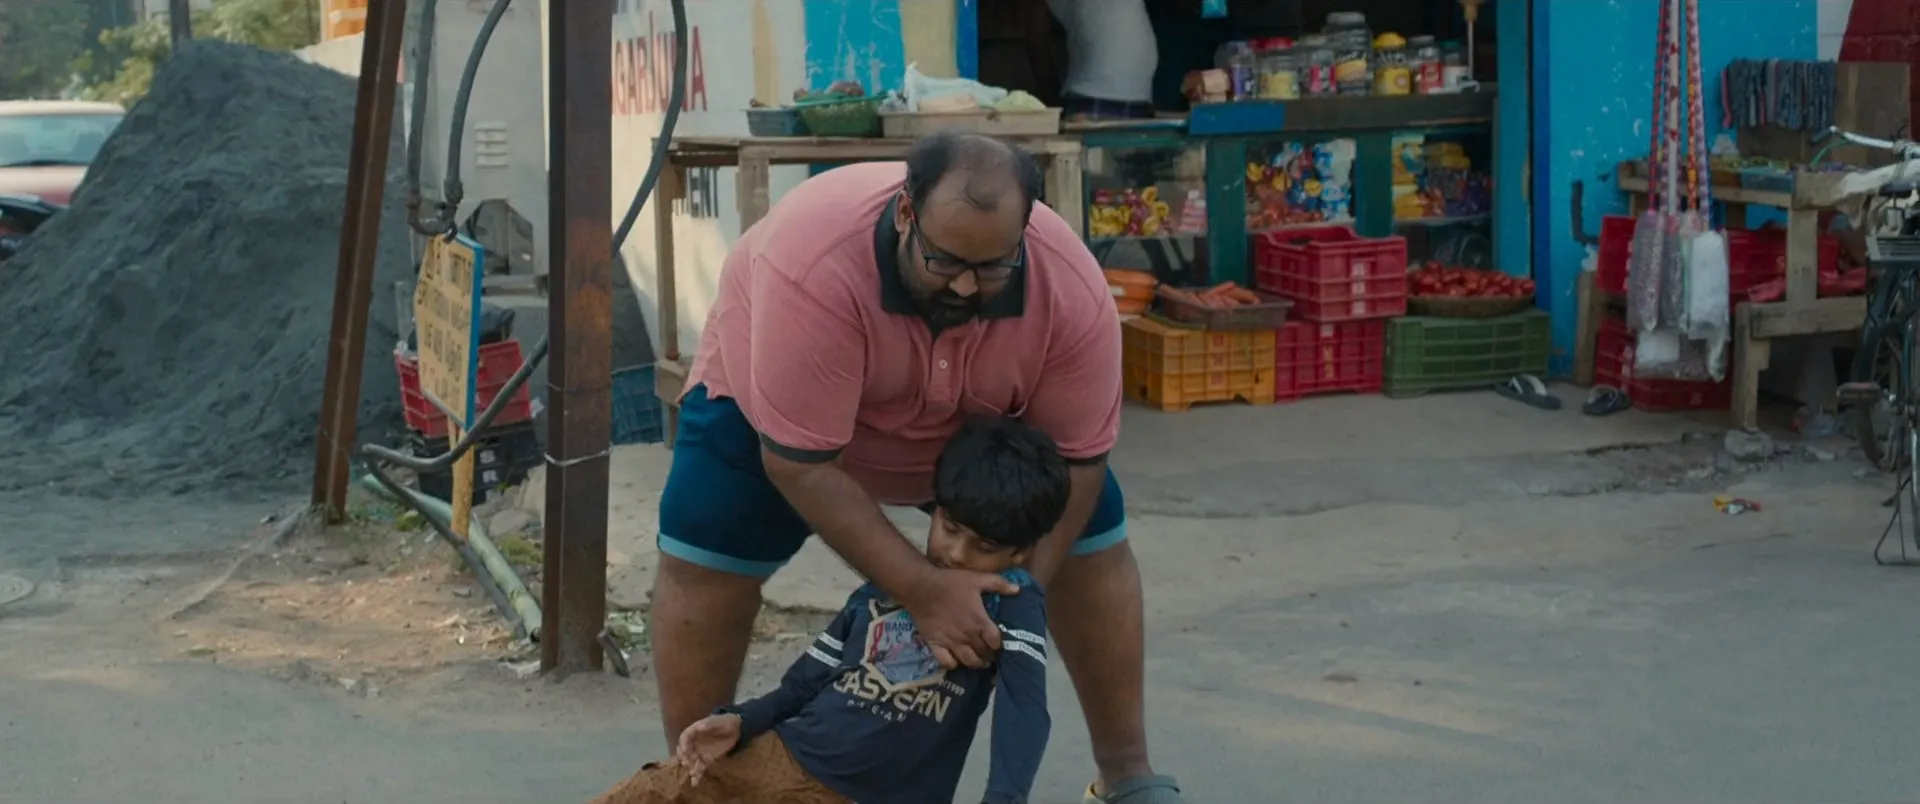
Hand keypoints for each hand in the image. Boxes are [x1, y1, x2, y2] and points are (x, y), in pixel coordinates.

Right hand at [673, 713, 741, 785]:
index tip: (684, 751)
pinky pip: (699, 768)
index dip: (683, 744)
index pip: (684, 737)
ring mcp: (699, 751)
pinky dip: (697, 775)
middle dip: (684, 757)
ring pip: (691, 761)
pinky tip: (694, 783)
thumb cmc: (725, 722)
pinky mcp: (706, 759)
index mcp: (694, 730)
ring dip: (690, 767)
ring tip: (692, 773)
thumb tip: (700, 726)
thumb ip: (709, 724)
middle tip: (688, 763)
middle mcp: (694, 742)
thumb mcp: (719, 721)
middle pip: (684, 751)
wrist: (736, 729)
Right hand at [901, 566, 1018, 669]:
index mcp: (980, 622)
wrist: (921, 587)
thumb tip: (1018, 590)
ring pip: (968, 661)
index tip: (999, 644)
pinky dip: (952, 664)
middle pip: (984, 653)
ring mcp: (951, 643)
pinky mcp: (936, 645)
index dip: (999, 644)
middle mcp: (968, 636)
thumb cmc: (951, 583)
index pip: (996, 642)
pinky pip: (946, 662)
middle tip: (990, 654)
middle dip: (989, 655)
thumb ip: (998, 584)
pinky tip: (955, 660)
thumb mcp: (977, 579)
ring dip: (976, 663)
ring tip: (979, 661)